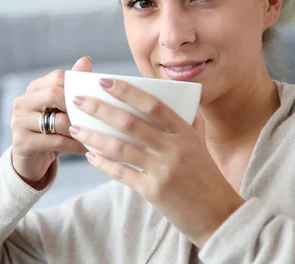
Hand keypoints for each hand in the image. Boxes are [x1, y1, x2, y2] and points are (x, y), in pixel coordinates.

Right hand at [10, 56, 90, 188]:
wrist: (33, 160)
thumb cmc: (53, 129)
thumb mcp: (63, 107)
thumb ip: (74, 84)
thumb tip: (86, 59)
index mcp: (34, 89)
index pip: (58, 77)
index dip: (78, 87)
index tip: (95, 99)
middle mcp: (22, 102)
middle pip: (55, 94)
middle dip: (78, 107)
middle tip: (96, 116)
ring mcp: (18, 122)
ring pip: (57, 121)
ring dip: (80, 129)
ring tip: (96, 134)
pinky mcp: (21, 143)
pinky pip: (55, 141)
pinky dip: (75, 145)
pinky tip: (86, 148)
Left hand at [69, 78, 244, 247]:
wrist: (218, 214)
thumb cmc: (206, 175)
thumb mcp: (199, 144)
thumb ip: (186, 122)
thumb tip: (172, 100)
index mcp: (184, 132)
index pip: (152, 104)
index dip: (126, 91)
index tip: (104, 81)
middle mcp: (173, 148)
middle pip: (130, 123)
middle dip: (100, 109)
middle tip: (79, 101)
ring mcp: (163, 170)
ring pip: (120, 147)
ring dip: (94, 136)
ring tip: (76, 128)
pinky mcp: (153, 191)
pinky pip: (121, 173)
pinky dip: (103, 163)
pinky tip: (90, 156)